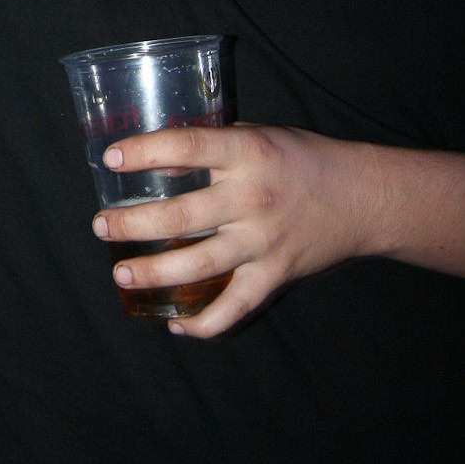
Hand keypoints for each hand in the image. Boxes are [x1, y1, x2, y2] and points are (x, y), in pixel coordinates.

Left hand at [92, 122, 380, 337]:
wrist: (363, 197)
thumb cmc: (301, 159)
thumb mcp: (256, 137)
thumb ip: (211, 147)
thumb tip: (155, 158)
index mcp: (246, 154)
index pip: (186, 147)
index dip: (144, 152)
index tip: (110, 158)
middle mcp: (251, 198)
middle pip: (179, 217)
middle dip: (131, 224)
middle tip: (101, 226)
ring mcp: (263, 241)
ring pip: (197, 265)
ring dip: (153, 273)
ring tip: (122, 273)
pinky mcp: (275, 275)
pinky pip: (234, 308)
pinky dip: (204, 324)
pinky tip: (176, 326)